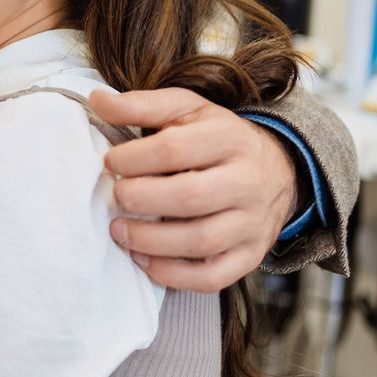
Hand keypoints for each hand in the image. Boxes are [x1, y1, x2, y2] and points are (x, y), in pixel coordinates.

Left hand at [88, 87, 300, 291]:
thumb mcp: (188, 111)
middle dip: (142, 199)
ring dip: (151, 241)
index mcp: (229, 138)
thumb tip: (97, 100)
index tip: (111, 162)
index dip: (135, 158)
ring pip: (201, 240)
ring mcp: (252, 222)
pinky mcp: (250, 255)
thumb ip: (142, 105)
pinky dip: (173, 275)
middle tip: (117, 196)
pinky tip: (145, 259)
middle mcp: (247, 181)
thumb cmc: (218, 139)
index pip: (177, 149)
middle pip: (192, 196)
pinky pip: (213, 276)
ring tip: (120, 231)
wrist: (279, 169)